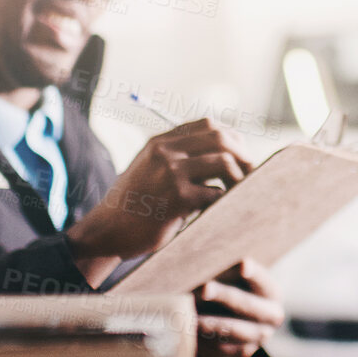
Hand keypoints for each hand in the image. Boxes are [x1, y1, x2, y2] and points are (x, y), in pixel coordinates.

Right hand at [64, 118, 255, 283]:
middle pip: (222, 138)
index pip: (208, 125)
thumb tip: (225, 155)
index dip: (231, 137)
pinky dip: (222, 201)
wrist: (107, 230)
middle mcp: (165, 151)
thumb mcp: (149, 169)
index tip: (240, 155)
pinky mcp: (177, 198)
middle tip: (250, 174)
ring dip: (238, 179)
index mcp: (160, 141)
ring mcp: (171, 173)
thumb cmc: (133, 204)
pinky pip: (217, 193)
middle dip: (243, 155)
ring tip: (235, 193)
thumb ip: (177, 158)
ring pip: (225, 162)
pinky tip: (215, 209)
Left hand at [194, 259, 284, 356]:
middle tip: (204, 288)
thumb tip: (196, 257)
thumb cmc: (230, 287)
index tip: (243, 264)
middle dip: (224, 296)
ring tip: (188, 316)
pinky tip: (188, 331)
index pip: (262, 280)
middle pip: (247, 305)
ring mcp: (259, 337)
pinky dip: (205, 340)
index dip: (253, 273)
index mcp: (271, 292)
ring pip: (234, 331)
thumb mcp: (232, 277)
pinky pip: (223, 348)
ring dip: (210, 323)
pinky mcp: (242, 352)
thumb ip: (224, 269)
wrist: (234, 319)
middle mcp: (271, 316)